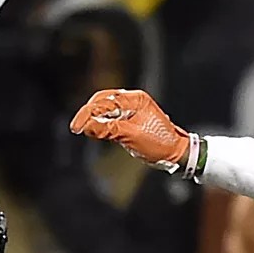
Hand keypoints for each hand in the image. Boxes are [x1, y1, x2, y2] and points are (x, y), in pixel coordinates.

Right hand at [71, 89, 190, 169]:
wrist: (176, 153)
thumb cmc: (160, 144)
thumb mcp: (133, 136)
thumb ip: (109, 129)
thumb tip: (88, 126)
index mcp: (135, 99)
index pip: (105, 102)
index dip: (88, 114)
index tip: (77, 127)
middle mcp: (133, 101)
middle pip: (102, 101)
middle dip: (89, 113)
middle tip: (78, 127)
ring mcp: (132, 109)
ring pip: (106, 108)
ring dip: (94, 118)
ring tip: (85, 129)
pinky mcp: (130, 119)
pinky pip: (111, 117)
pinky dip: (102, 123)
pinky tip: (96, 130)